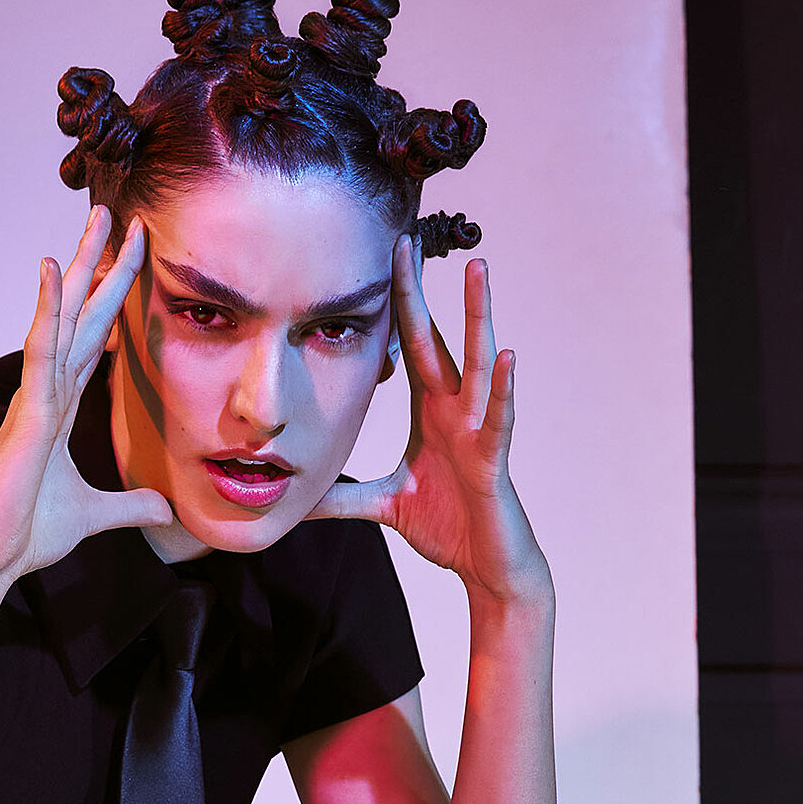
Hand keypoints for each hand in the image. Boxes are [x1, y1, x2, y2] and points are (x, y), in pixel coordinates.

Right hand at [0, 209, 171, 588]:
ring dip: (81, 267)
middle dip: (102, 265)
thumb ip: (129, 507)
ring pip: (63, 317)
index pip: (94, 340)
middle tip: (122, 215)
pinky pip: (40, 349)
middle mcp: (47, 391)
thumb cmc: (27, 534)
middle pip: (81, 315)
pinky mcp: (28, 411)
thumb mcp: (94, 516)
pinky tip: (54, 268)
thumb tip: (166, 510)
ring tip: (98, 219)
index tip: (133, 262)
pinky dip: (48, 309)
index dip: (113, 300)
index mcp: (58, 407)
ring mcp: (36, 396)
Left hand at [310, 244, 551, 607]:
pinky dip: (502, 388)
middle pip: (437, 338)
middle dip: (423, 291)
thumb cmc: (445, 527)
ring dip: (477, 317)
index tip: (383, 257)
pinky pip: (498, 417)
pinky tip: (505, 355)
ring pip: (477, 362)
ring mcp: (477, 429)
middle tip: (409, 238)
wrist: (484, 566)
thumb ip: (341, 497)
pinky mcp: (493, 458)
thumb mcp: (381, 505)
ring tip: (476, 271)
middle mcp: (455, 409)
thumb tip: (297, 499)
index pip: (409, 347)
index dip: (396, 304)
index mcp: (430, 411)